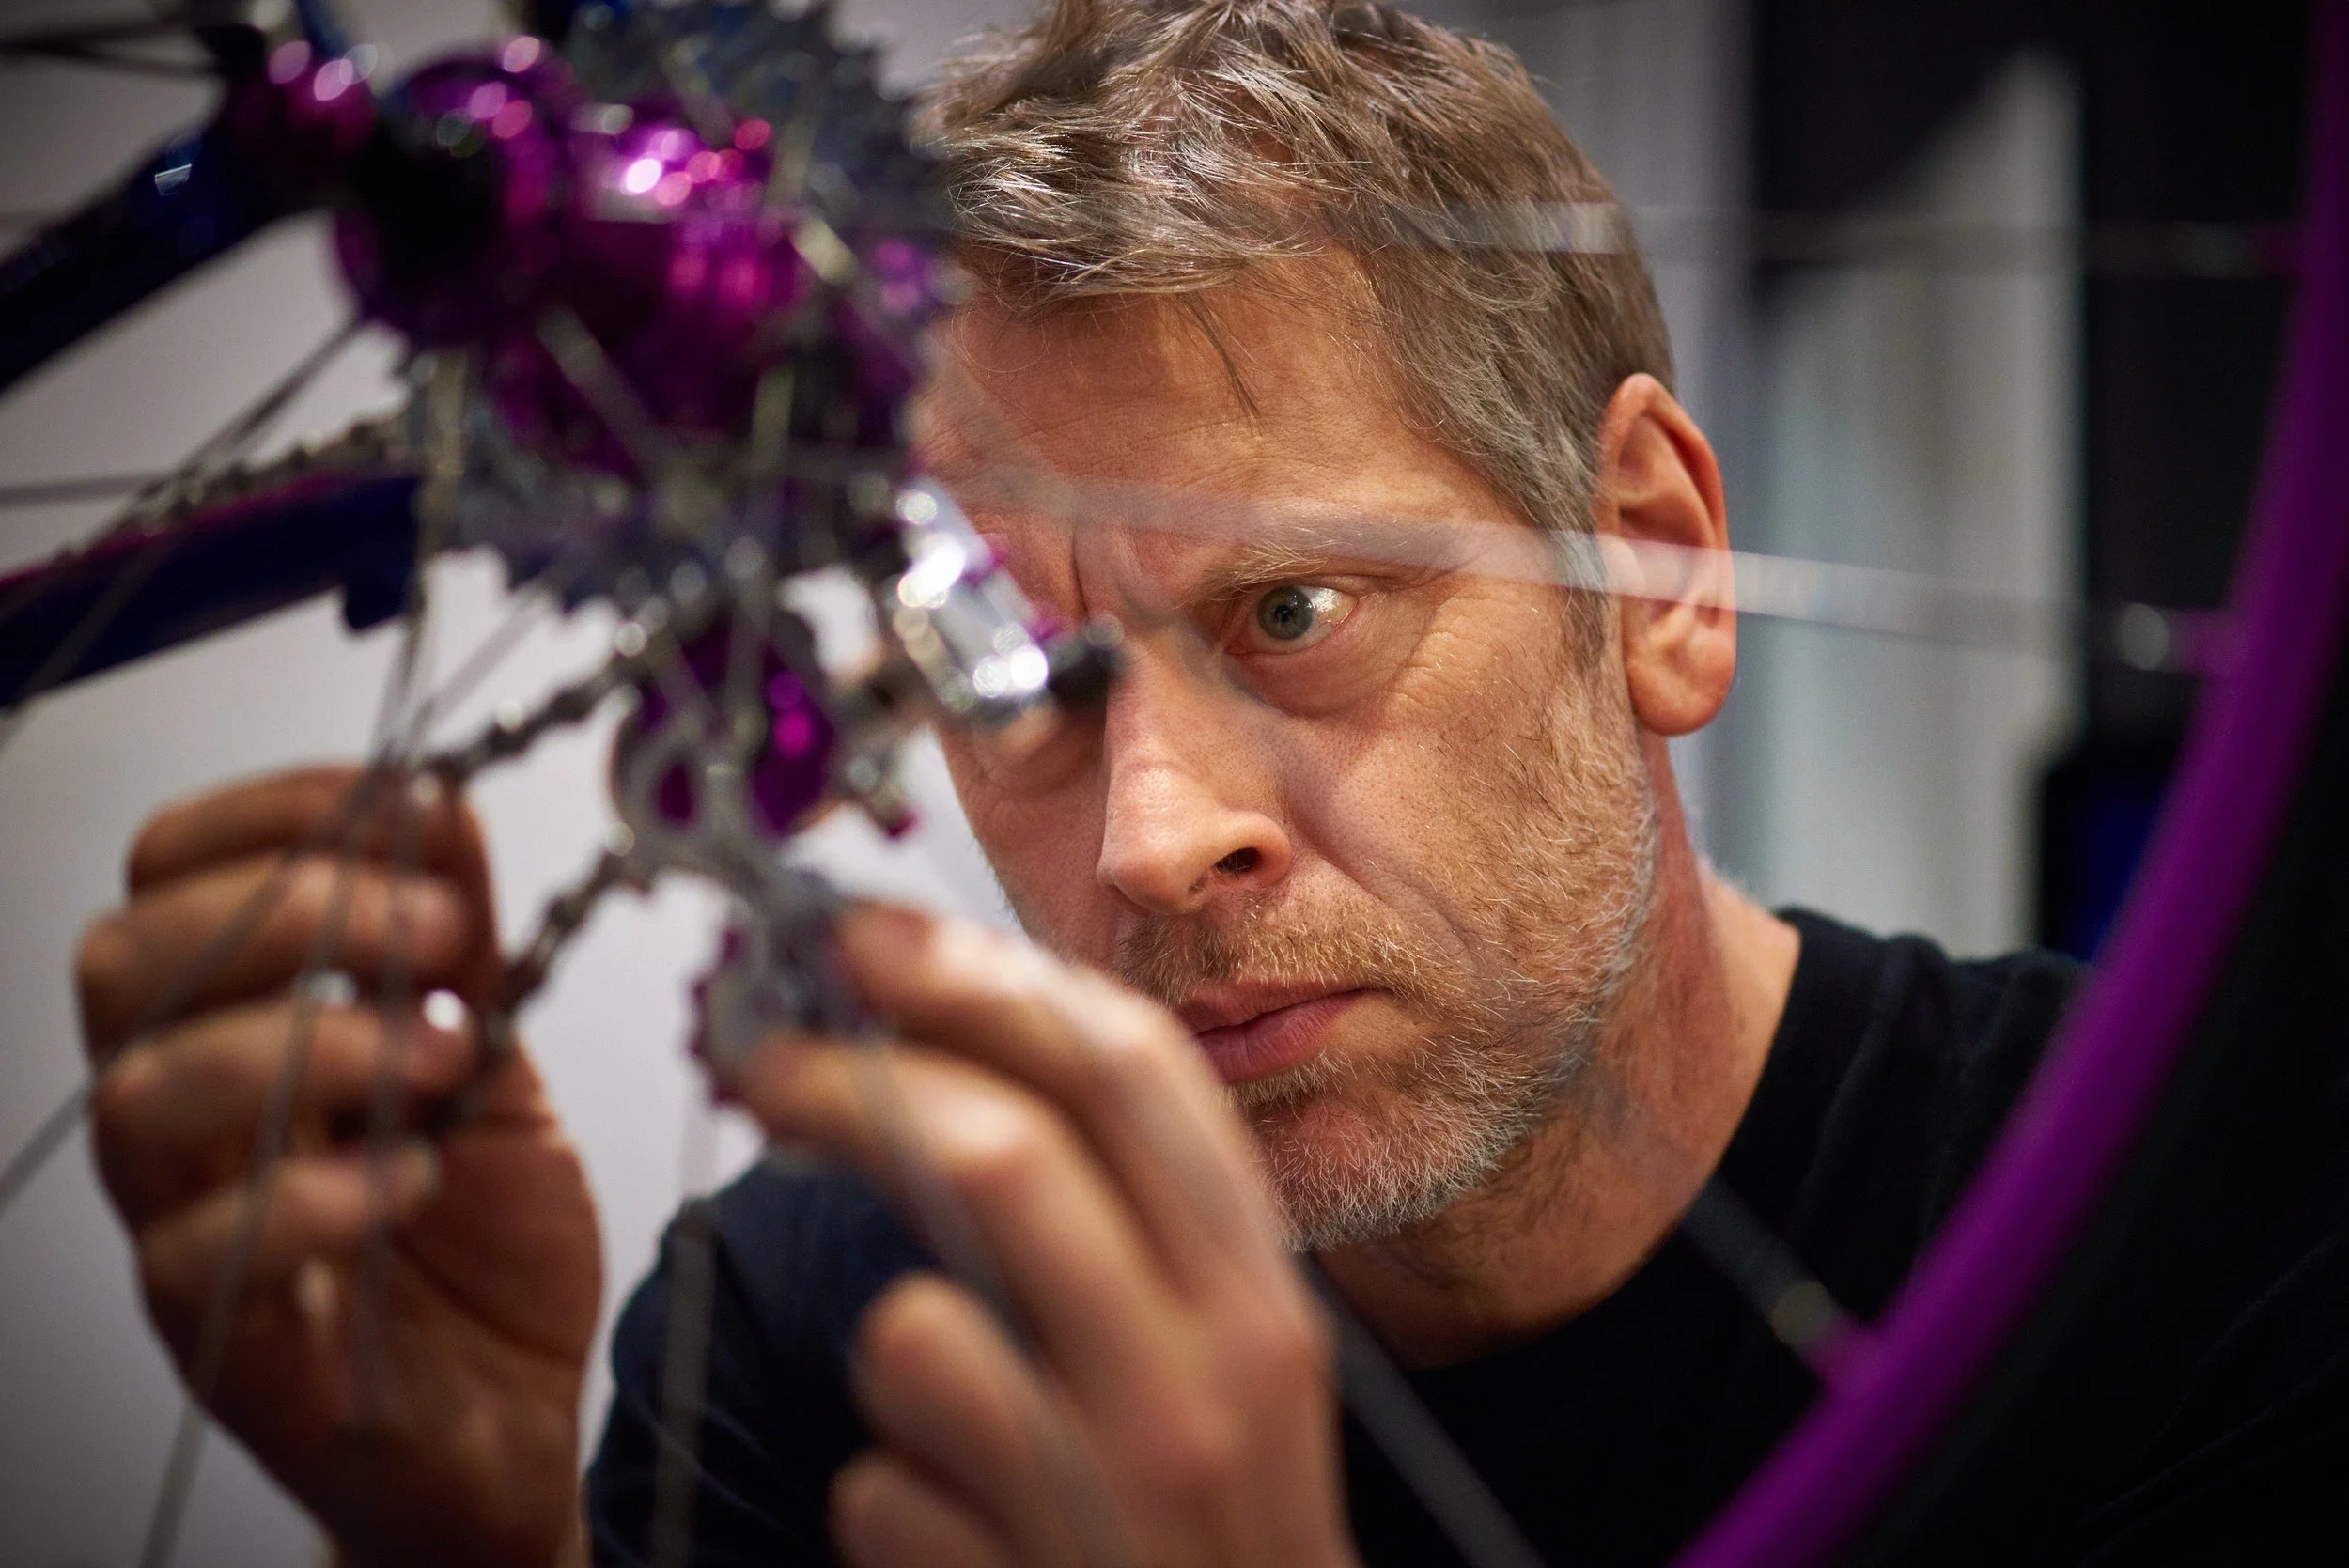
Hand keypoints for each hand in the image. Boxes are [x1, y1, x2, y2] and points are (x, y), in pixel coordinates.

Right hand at [77, 766, 600, 1567]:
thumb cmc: (484, 1243)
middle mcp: (191, 1111)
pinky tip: (413, 1181)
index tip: (405, 804)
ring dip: (306, 1046)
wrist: (511, 1414)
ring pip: (142, 1097)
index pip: (170, 875)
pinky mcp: (216, 1332)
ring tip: (439, 1057)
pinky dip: (312, 1196)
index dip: (272, 815)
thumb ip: (464, 945)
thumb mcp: (496, 1062)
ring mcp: (186, 1220)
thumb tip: (439, 802)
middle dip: (286, 914)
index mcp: (242, 1018)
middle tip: (436, 933)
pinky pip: (189, 1251)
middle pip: (124, 963)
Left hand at [733, 906, 1358, 1567]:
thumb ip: (1133, 1229)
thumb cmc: (1218, 1534)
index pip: (1135, 1077)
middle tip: (761, 1052)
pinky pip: (873, 1488)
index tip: (870, 936)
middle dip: (858, 1081)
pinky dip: (887, 1504)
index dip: (988, 981)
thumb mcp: (1227, 1370)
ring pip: (913, 1330)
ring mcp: (1117, 1492)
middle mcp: (1212, 1380)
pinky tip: (960, 1545)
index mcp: (1263, 1298)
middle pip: (1007, 1158)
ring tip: (951, 1425)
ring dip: (896, 1363)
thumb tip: (969, 1057)